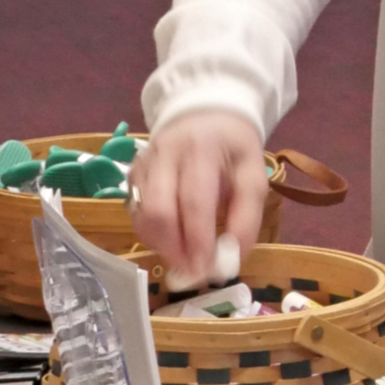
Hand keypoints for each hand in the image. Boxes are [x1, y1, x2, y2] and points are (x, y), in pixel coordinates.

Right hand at [129, 111, 265, 281]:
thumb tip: (232, 258)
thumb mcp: (253, 175)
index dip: (197, 239)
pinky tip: (170, 240)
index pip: (194, 200)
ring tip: (183, 259)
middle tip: (190, 272)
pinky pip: (134, 211)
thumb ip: (247, 216)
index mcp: (201, 150)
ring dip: (160, 245)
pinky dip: (150, 233)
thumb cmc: (233, 149)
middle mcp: (165, 154)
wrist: (206, 113)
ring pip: (141, 214)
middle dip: (173, 248)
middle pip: (158, 210)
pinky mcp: (131, 173)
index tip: (204, 270)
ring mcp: (143, 163)